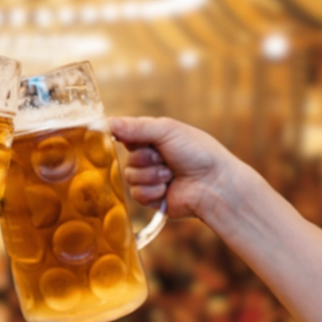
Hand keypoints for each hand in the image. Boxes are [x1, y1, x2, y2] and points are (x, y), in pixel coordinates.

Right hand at [109, 117, 247, 218]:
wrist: (215, 184)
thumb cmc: (198, 152)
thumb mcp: (166, 130)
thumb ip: (135, 127)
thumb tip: (105, 122)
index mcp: (152, 138)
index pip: (123, 135)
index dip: (122, 137)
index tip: (120, 137)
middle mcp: (148, 158)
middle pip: (125, 158)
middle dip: (146, 158)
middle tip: (165, 158)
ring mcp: (149, 179)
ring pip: (130, 177)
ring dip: (152, 175)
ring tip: (171, 174)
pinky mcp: (151, 199)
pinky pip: (136, 194)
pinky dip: (153, 190)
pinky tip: (169, 188)